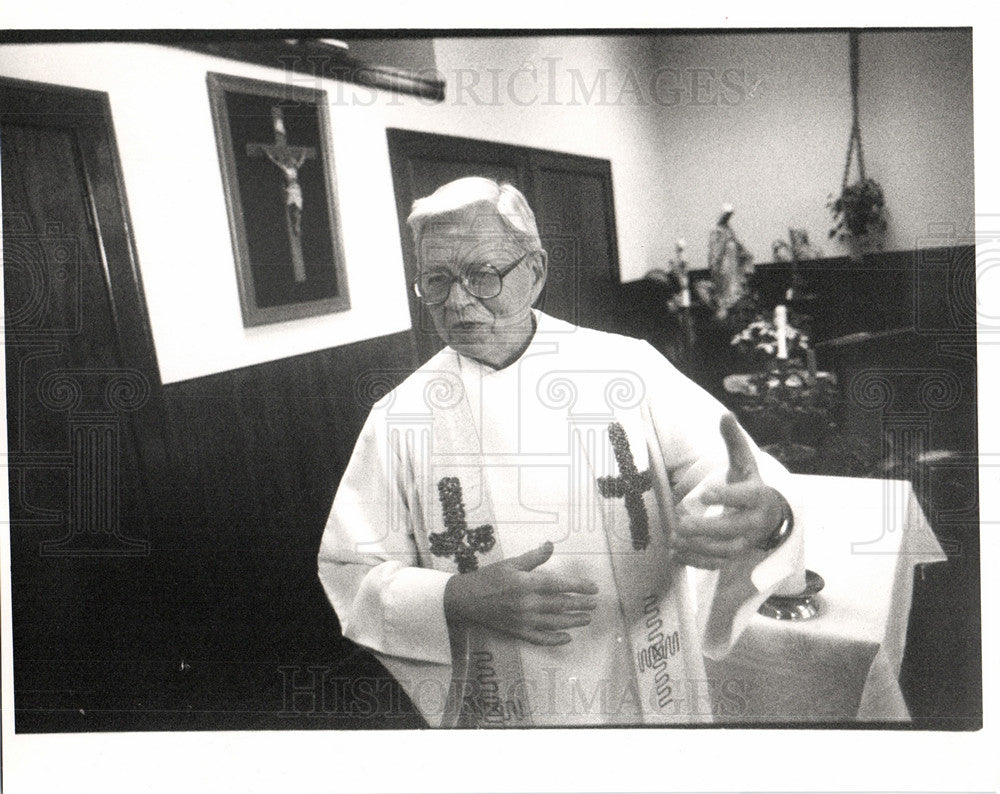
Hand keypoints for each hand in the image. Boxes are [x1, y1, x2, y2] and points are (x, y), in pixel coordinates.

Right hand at [443, 541, 598, 645]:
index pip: (559, 585)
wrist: (466, 599)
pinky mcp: (517, 632)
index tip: (593, 588)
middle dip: (581, 605)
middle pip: (561, 605)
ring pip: (555, 623)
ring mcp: (523, 620)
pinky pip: (540, 639)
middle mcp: (527, 603)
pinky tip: (567, 638)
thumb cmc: (489, 577)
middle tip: (595, 605)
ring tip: (587, 619)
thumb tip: (551, 545)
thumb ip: (533, 557)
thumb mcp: (511, 563)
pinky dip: (555, 640)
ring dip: (573, 621)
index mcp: (526, 583)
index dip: (579, 586)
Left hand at [671, 413, 785, 568]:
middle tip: (679, 524)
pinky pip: (718, 564)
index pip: (745, 497)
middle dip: (706, 528)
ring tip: (674, 539)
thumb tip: (725, 415)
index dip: (727, 496)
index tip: (704, 494)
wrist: (769, 516)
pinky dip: (697, 562)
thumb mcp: (745, 463)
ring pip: (725, 551)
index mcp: (758, 496)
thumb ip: (734, 441)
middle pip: (733, 529)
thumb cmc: (750, 485)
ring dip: (698, 548)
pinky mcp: (736, 555)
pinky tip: (676, 555)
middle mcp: (755, 522)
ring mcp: (746, 542)